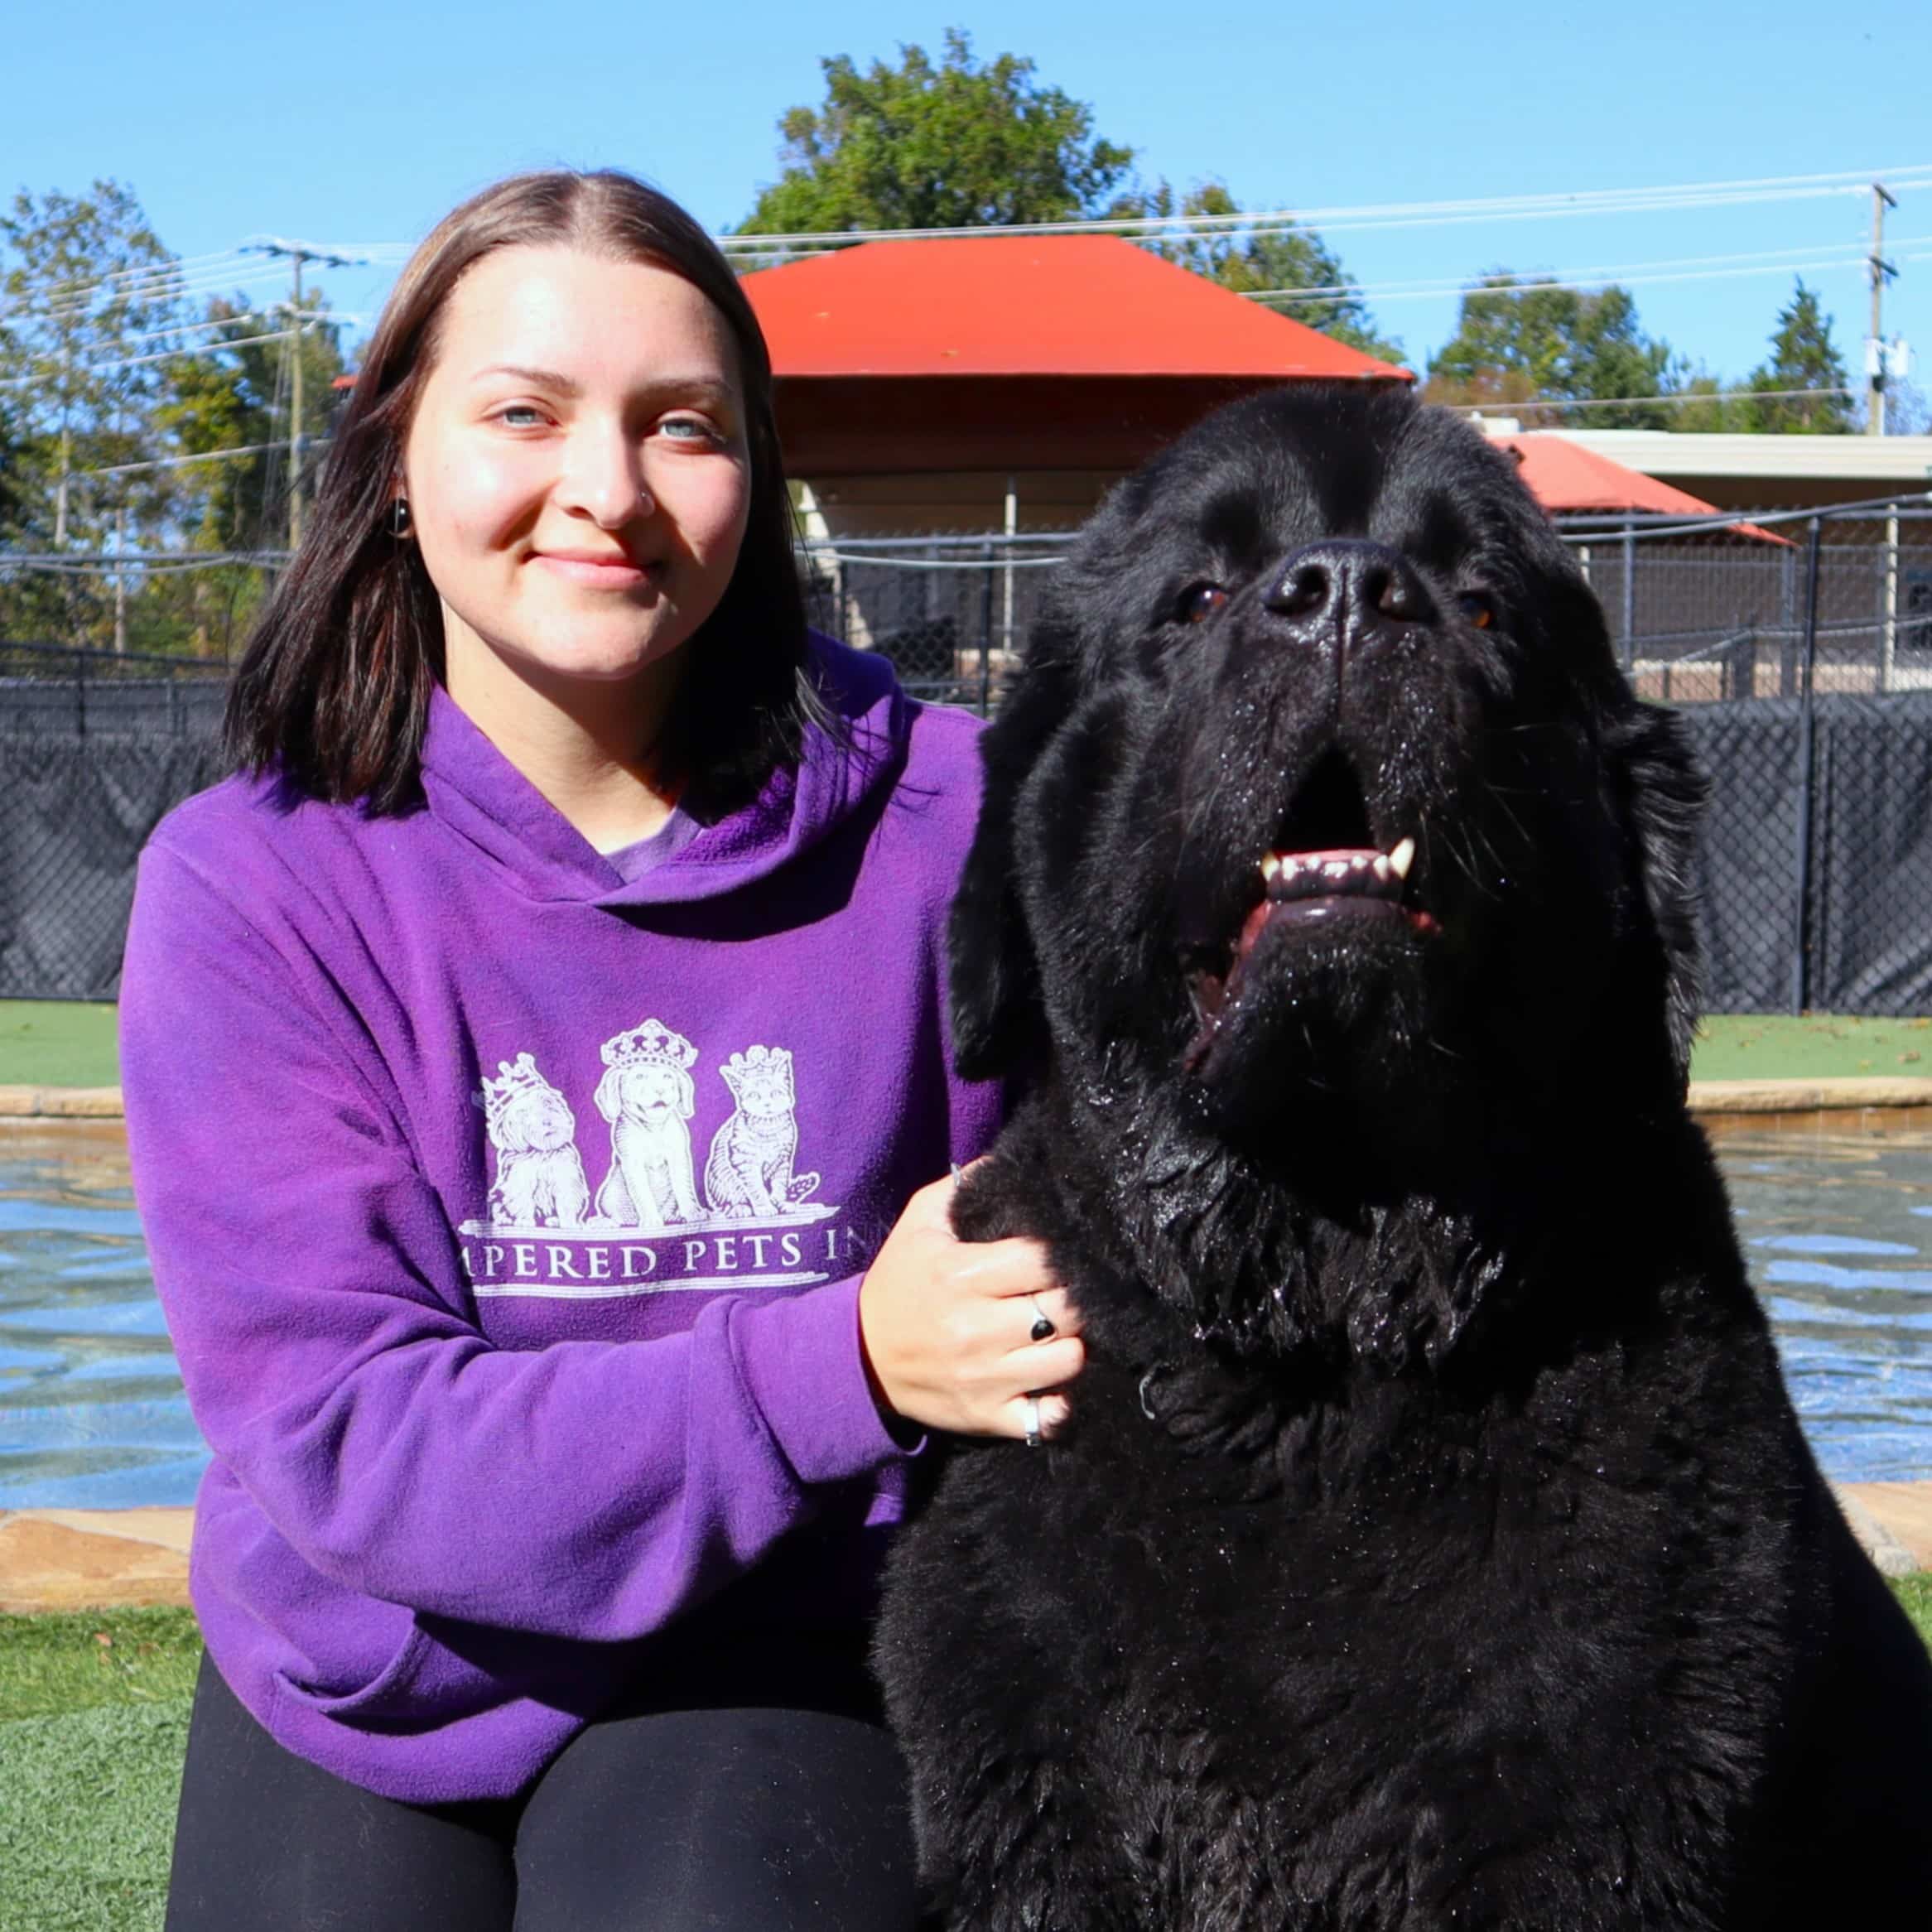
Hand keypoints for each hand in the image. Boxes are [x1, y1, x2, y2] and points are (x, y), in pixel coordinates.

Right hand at [857, 1170, 1082, 1440]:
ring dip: (1075, 1344)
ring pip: (1069, 1359)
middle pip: (1067, 1309)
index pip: (1044, 1260)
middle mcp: (976, 1328)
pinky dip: (1062, 1399)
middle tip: (1073, 1291)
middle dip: (1079, 1296)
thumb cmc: (898, 1284)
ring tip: (1064, 1331)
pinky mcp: (989, 1416)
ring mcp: (985, 1378)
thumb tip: (1011, 1161)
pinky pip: (1051, 1416)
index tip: (1067, 1252)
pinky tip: (1054, 1377)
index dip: (1066, 1253)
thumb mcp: (918, 1224)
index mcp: (961, 1275)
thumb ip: (962, 1187)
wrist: (859, 1360)